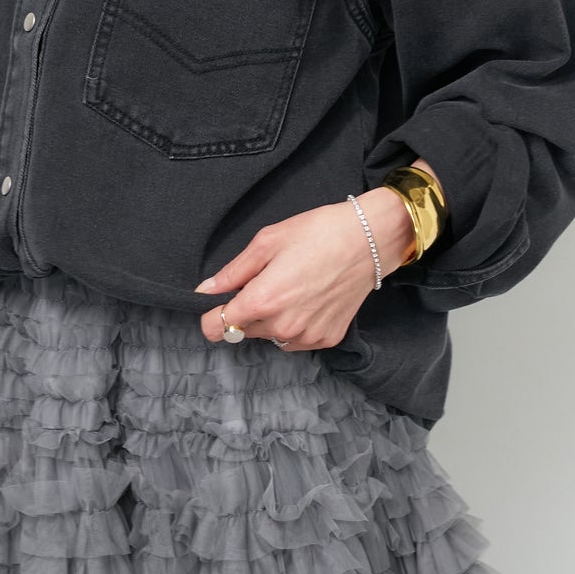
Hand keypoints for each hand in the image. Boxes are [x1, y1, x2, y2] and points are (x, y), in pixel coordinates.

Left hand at [193, 185, 419, 351]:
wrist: (368, 240)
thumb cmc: (318, 233)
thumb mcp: (267, 241)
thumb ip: (233, 271)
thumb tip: (206, 290)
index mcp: (262, 300)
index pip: (217, 329)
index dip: (211, 316)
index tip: (219, 303)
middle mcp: (283, 326)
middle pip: (243, 331)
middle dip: (246, 311)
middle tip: (266, 282)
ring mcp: (307, 336)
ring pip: (270, 337)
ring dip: (270, 320)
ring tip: (291, 288)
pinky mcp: (327, 339)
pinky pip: (295, 340)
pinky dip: (295, 325)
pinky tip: (308, 299)